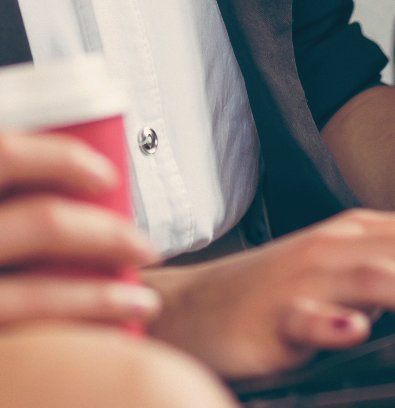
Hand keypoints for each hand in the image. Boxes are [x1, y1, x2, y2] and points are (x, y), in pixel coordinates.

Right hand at [0, 131, 160, 407]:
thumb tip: (19, 202)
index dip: (57, 155)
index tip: (99, 170)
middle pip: (34, 221)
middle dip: (104, 229)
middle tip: (141, 242)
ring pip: (41, 293)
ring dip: (105, 296)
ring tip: (141, 301)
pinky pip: (18, 352)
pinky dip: (66, 351)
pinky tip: (96, 354)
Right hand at [148, 209, 394, 378]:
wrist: (190, 310)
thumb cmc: (272, 301)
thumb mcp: (340, 279)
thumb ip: (384, 273)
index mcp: (357, 236)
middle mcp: (335, 250)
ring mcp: (303, 280)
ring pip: (369, 277)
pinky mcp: (273, 316)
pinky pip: (306, 318)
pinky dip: (333, 324)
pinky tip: (355, 329)